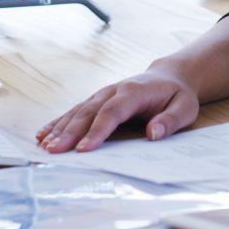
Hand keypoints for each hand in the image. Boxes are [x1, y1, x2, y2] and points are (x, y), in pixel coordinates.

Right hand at [36, 67, 199, 151]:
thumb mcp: (185, 108)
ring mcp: (103, 94)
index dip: (97, 131)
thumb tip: (153, 134)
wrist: (169, 77)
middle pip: (88, 112)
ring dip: (59, 128)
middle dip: (70, 132)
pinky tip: (43, 134)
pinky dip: (58, 122)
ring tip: (44, 146)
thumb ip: (170, 121)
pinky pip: (75, 111)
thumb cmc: (177, 96)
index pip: (112, 112)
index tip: (83, 149)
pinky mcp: (96, 100)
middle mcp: (114, 91)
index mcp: (134, 92)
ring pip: (77, 111)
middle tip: (54, 151)